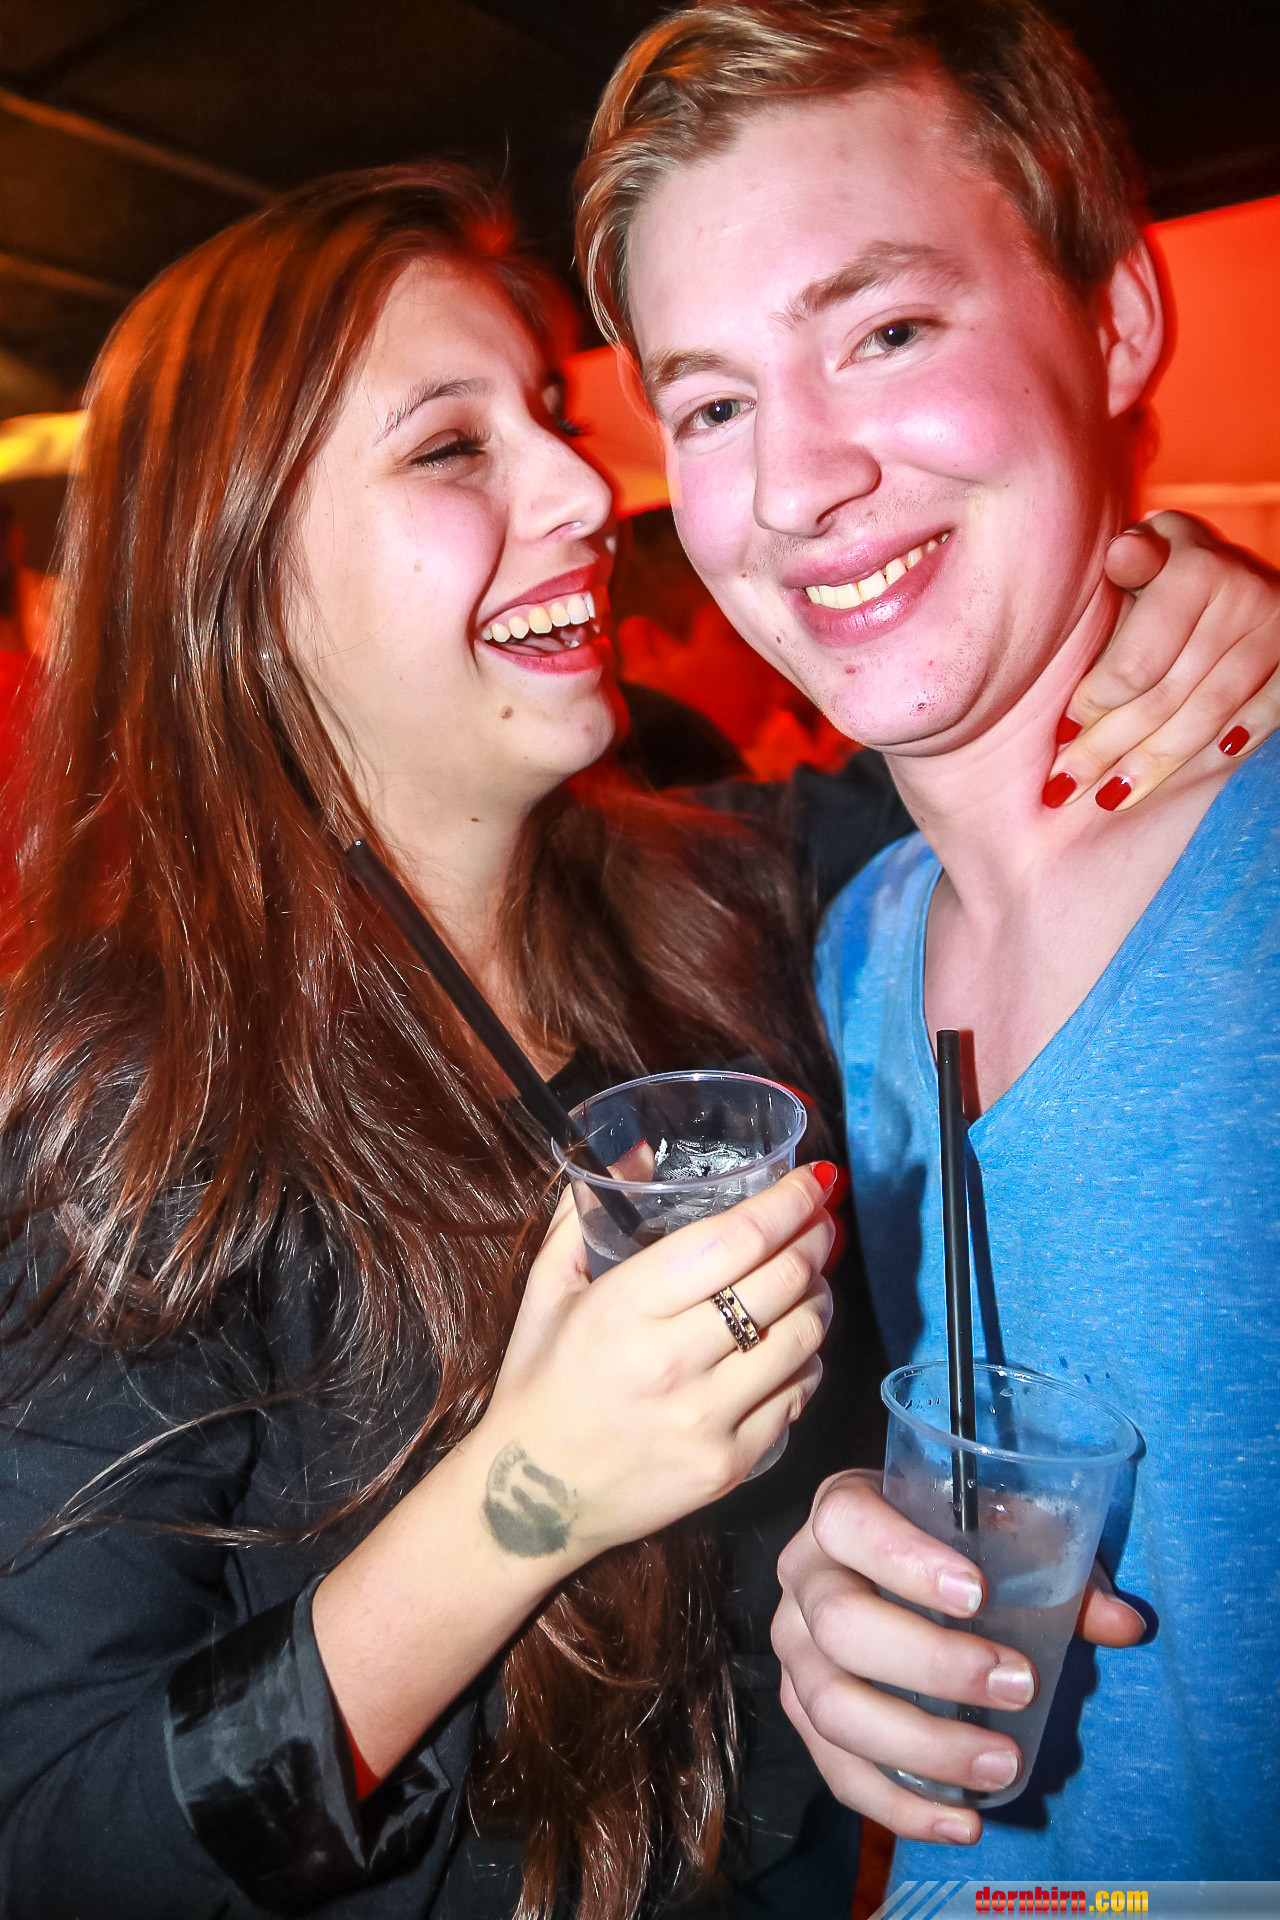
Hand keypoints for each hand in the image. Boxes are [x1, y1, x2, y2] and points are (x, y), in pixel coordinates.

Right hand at [478, 1165, 835, 1567]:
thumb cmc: (542, 1384)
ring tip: (811, 1277)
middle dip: (814, 1238)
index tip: (811, 1181)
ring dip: (819, 1296)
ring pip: (802, 1337)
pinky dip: (806, 1359)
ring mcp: (706, 1419)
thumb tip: (635, 1153)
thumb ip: (585, 1215)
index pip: (735, 1240)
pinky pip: (798, 1396)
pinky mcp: (730, 1465)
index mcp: (625, 1307)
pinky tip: (792, 1342)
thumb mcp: (548, 1290)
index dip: (787, 1203)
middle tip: (820, 1221)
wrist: (532, 1502)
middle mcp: (671, 1361)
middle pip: (781, 1282)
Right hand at [772, 1470, 1143, 1844]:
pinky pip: (835, 1771)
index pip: (849, 1524)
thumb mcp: (997, 1532)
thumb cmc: (947, 1542)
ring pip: (830, 1706)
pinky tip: (962, 1822)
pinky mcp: (800, 1713)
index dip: (903, 1558)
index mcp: (841, 1512)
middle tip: (1017, 1685)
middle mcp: (803, 1578)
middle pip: (840, 1625)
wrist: (882, 1566)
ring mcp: (793, 1651)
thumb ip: (1056, 1569)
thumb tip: (1123, 1624)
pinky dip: (898, 1805)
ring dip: (920, 1745)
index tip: (977, 1594)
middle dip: (932, 1663)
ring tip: (1000, 1764)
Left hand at [1045, 512, 1279, 810]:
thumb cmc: (1164, 570)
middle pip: (1164, 696)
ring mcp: (1273, 624)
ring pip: (1208, 714)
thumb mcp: (1143, 553)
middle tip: (1066, 787)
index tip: (1059, 735)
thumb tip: (1122, 558)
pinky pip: (1273, 707)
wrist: (1227, 568)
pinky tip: (1215, 760)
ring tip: (1112, 797)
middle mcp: (1241, 591)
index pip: (1135, 662)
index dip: (1093, 706)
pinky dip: (1244, 735)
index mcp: (1192, 567)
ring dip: (1157, 762)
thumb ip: (1131, 562)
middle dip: (1107, 749)